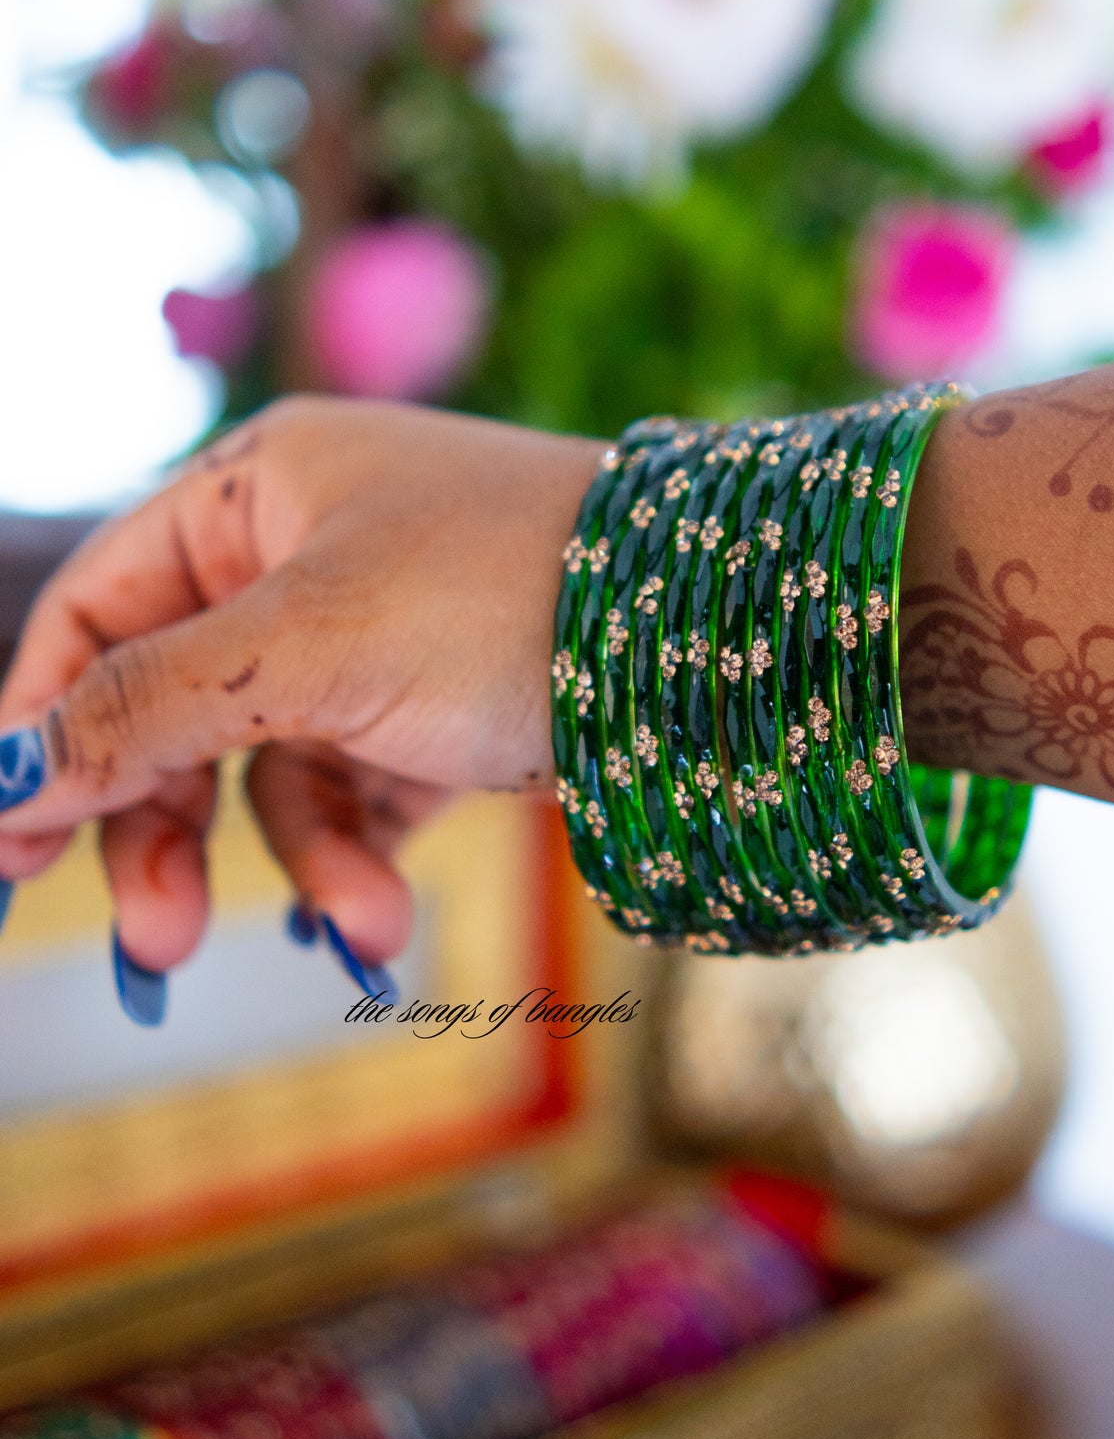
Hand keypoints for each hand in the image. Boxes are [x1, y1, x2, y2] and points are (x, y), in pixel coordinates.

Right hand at [0, 398, 603, 998]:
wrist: (717, 639)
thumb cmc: (504, 596)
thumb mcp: (305, 651)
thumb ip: (144, 710)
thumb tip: (0, 773)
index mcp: (254, 492)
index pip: (96, 612)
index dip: (40, 726)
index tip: (1, 850)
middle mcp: (305, 553)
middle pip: (174, 710)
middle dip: (167, 830)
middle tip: (159, 947)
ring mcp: (377, 637)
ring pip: (276, 773)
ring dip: (307, 860)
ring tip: (367, 931)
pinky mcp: (443, 711)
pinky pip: (363, 797)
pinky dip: (367, 858)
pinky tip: (383, 924)